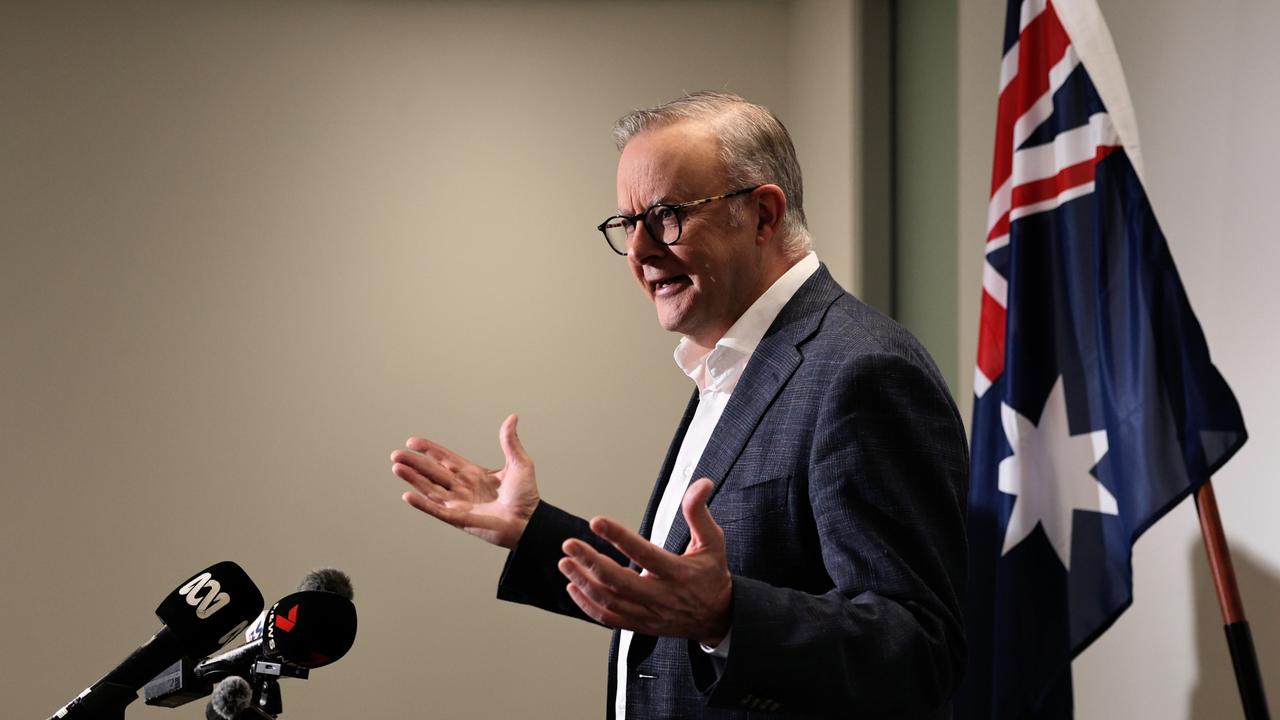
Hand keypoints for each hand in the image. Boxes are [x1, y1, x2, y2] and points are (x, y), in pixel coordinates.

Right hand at [391, 414, 538, 548]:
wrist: (530, 521)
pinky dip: (422, 504)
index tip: (412, 441)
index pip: (445, 459)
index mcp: (473, 473)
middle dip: (414, 463)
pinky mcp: (459, 519)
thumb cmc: (526, 496)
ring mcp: (459, 503)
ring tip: (397, 467)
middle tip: (396, 455)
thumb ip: (510, 442)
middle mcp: (462, 487)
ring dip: (413, 479)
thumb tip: (512, 417)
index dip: (429, 450)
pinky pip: (436, 510)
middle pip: (432, 472)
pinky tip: (407, 495)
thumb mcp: (519, 463)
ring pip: (430, 489)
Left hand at [557, 478, 731, 645]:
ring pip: (609, 601)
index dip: (619, 537)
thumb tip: (700, 484)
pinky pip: (608, 618)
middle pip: (618, 581)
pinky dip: (587, 605)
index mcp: (677, 572)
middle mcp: (660, 595)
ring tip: (566, 562)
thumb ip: (699, 512)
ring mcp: (648, 613)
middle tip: (569, 545)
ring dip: (584, 581)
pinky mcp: (639, 625)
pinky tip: (574, 587)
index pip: (644, 553)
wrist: (717, 618)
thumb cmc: (711, 576)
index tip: (597, 522)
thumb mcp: (712, 542)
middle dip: (590, 561)